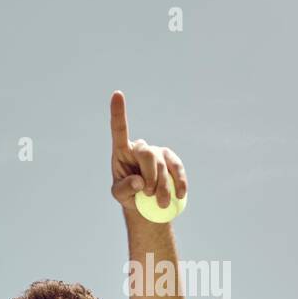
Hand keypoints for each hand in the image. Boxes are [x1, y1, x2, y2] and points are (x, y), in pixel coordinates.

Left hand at [108, 90, 187, 212]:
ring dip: (163, 186)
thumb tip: (139, 181)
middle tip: (149, 195)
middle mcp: (140, 147)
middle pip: (147, 154)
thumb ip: (124, 189)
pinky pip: (177, 168)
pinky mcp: (172, 161)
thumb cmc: (130, 195)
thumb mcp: (120, 196)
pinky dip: (179, 182)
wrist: (147, 204)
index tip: (117, 94)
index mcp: (122, 151)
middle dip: (150, 177)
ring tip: (160, 203)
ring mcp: (158, 152)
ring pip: (162, 164)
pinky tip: (180, 195)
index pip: (120, 130)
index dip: (118, 112)